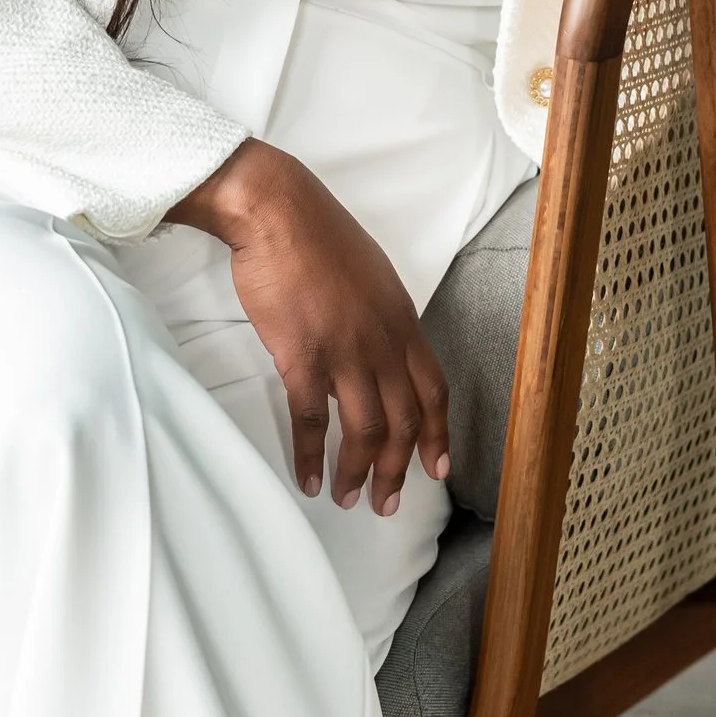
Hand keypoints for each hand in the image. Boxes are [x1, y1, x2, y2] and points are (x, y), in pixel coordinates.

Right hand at [168, 139, 449, 513]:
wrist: (277, 212)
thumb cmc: (318, 236)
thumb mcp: (372, 274)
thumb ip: (383, 316)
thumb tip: (383, 345)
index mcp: (402, 320)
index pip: (433, 389)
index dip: (437, 434)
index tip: (438, 468)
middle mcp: (383, 342)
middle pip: (404, 420)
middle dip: (399, 469)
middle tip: (389, 504)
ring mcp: (346, 352)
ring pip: (365, 430)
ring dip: (359, 473)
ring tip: (348, 499)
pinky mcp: (304, 357)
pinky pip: (314, 420)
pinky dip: (312, 455)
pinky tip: (308, 478)